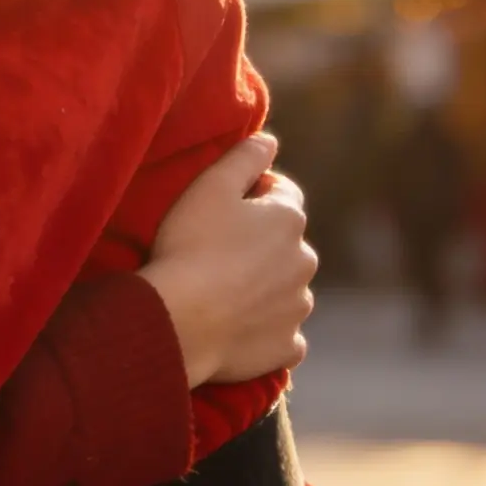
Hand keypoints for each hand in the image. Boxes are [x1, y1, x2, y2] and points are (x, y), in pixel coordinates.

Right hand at [137, 134, 318, 387]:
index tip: (223, 205)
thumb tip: (270, 140)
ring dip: (264, 286)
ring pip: (286, 287)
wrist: (181, 320)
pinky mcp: (286, 345)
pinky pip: (284, 333)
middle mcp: (304, 260)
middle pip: (285, 242)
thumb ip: (244, 157)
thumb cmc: (190, 246)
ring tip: (221, 290)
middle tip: (215, 249)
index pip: (283, 192)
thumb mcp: (210, 185)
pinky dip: (267, 329)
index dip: (253, 193)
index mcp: (288, 219)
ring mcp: (298, 306)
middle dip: (261, 242)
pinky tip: (239, 327)